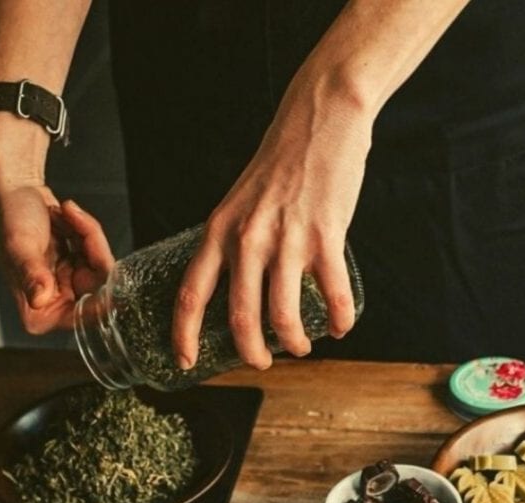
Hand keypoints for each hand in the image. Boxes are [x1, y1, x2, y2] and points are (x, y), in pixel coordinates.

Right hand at [0, 186, 113, 333]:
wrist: (12, 190)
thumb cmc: (8, 218)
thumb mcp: (20, 246)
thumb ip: (31, 274)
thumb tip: (39, 300)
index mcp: (38, 312)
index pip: (85, 315)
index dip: (105, 296)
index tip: (113, 273)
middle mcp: (54, 303)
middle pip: (100, 288)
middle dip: (95, 250)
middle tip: (78, 224)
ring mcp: (66, 284)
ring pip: (102, 266)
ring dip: (88, 234)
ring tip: (65, 214)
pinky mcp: (76, 267)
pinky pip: (98, 252)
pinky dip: (86, 229)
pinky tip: (65, 215)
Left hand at [171, 82, 371, 369]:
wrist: (320, 119)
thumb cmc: (280, 162)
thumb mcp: (240, 201)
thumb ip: (235, 240)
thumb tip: (239, 285)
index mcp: (219, 230)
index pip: (191, 294)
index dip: (183, 335)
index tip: (183, 361)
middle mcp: (247, 239)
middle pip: (240, 318)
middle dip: (251, 353)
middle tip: (261, 362)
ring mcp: (287, 239)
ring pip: (284, 315)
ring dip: (294, 342)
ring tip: (300, 346)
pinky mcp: (326, 236)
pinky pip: (332, 294)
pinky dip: (339, 320)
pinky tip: (341, 327)